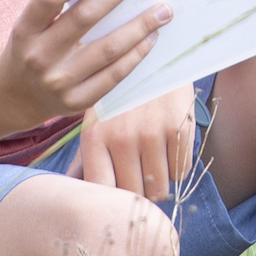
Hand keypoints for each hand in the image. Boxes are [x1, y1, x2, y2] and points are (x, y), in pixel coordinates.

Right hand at [0, 0, 172, 126]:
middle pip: (84, 18)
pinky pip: (114, 75)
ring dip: (140, 26)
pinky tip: (151, 37)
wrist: (16, 96)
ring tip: (163, 9)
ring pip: (108, 48)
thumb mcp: (32, 25)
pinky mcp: (76, 101)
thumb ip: (61, 5)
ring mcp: (58, 81)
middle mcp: (39, 56)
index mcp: (24, 30)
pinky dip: (136, 54)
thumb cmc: (33, 47)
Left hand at [67, 86, 197, 204]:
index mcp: (95, 136)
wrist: (159, 55)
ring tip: (154, 161)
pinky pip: (180, 172)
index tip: (116, 196)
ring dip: (159, 182)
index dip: (110, 200)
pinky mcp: (179, 128)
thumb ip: (86, 159)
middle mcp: (122, 137)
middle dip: (137, 192)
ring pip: (160, 188)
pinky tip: (169, 148)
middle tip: (139, 176)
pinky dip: (177, 167)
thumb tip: (75, 194)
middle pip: (132, 194)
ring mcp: (152, 133)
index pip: (100, 189)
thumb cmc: (124, 96)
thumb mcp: (97, 121)